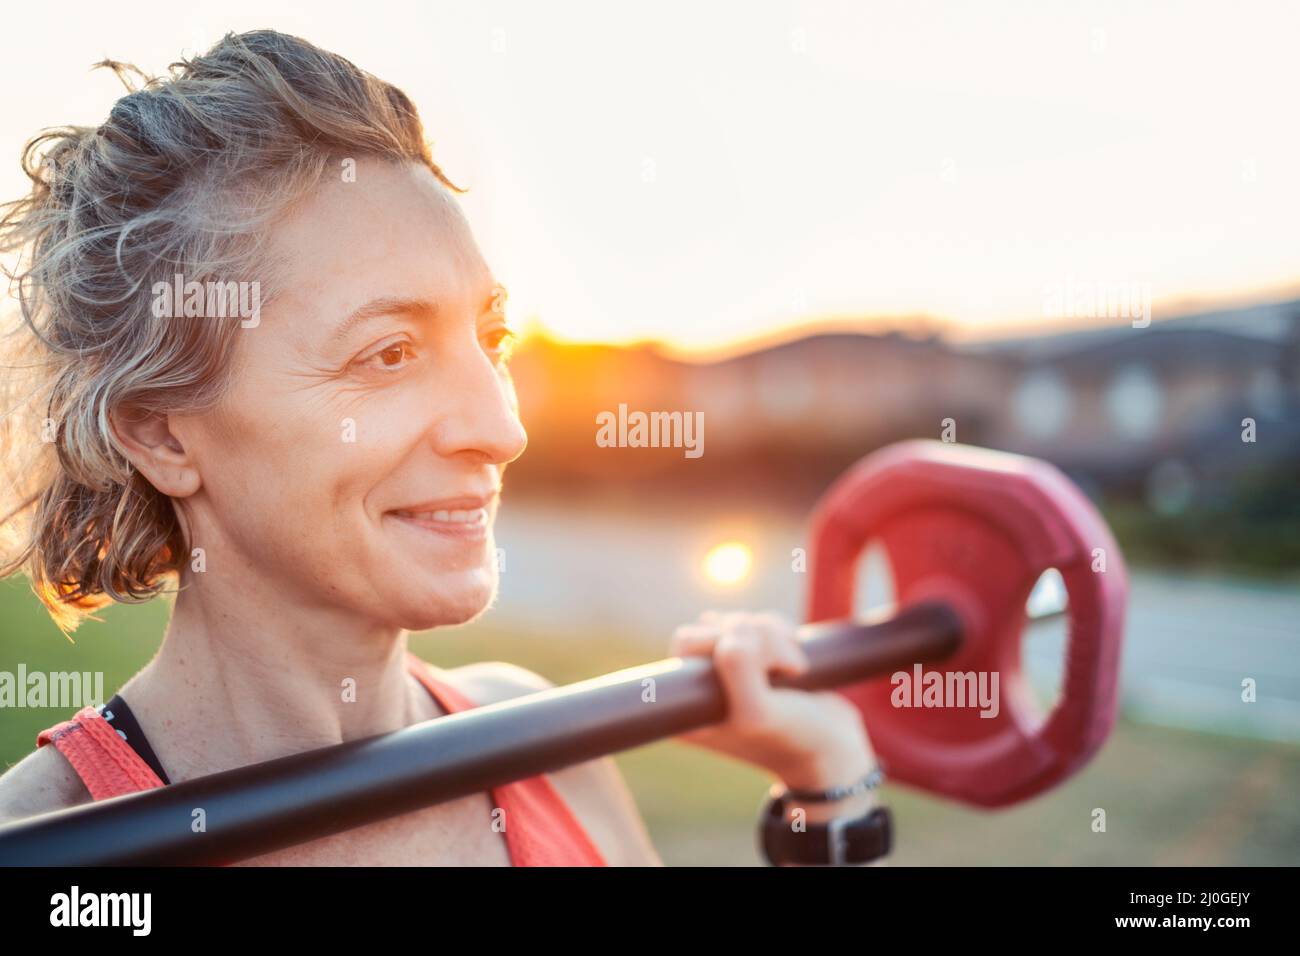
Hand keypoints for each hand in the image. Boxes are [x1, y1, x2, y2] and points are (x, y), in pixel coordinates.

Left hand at [669, 610, 876, 796]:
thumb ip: (739, 670)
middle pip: (716, 626)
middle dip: (756, 638)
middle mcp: (703, 688)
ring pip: (743, 622)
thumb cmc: (794, 739)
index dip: (725, 643)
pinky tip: (798, 662)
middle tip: (781, 672)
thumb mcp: (759, 714)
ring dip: (775, 639)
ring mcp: (730, 672)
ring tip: (794, 672)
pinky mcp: (757, 660)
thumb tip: (734, 633)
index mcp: (688, 706)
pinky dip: (785, 634)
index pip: (689, 641)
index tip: (755, 680)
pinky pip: (763, 624)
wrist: (835, 753)